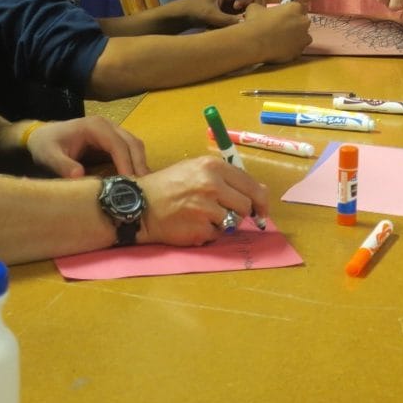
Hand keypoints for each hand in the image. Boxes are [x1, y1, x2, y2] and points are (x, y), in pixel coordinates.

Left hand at [25, 116, 148, 178]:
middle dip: (139, 164)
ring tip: (142, 185)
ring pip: (134, 146)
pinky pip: (129, 150)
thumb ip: (62, 165)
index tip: (130, 182)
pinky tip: (135, 179)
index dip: (126, 163)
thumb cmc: (45, 144)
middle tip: (143, 186)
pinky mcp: (112, 140)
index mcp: (95, 126)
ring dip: (139, 164)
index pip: (118, 144)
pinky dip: (134, 163)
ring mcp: (112, 132)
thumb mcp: (48, 155)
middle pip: (132, 143)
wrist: (42, 135)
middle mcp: (108, 126)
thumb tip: (79, 176)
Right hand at [136, 156, 269, 245]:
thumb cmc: (169, 185)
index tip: (262, 209)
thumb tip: (260, 191)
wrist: (139, 204)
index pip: (251, 185)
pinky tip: (193, 224)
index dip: (261, 200)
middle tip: (227, 213)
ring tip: (202, 215)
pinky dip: (208, 233)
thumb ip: (227, 178)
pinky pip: (216, 235)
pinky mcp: (199, 229)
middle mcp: (212, 185)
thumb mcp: (197, 169)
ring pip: (233, 221)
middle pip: (246, 205)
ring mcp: (206, 208)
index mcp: (214, 167)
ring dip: (223, 222)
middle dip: (241, 212)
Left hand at [186, 0, 259, 24]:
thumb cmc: (196, 10)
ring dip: (251, 13)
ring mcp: (237, 1)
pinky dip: (247, 18)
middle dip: (252, 6)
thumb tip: (245, 24)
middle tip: (242, 15)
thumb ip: (227, 20)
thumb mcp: (211, 15)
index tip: (237, 7)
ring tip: (240, 20)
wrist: (186, 15)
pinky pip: (248, 13)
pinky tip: (238, 24)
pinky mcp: (235, 11)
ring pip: (254, 5)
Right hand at [242, 1, 311, 62]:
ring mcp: (304, 38)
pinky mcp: (299, 51)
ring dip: (296, 38)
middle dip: (296, 25)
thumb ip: (262, 5)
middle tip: (282, 29)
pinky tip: (280, 50)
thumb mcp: (255, 8)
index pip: (301, 8)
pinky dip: (291, 50)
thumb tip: (260, 6)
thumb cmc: (255, 22)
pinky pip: (298, 50)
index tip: (285, 16)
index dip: (292, 12)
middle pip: (303, 22)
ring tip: (282, 41)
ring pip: (303, 37)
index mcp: (295, 8)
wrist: (254, 43)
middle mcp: (303, 22)